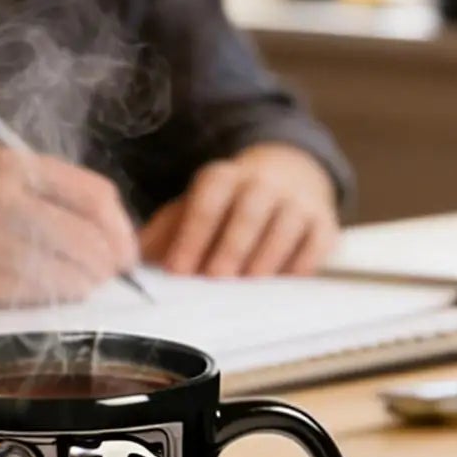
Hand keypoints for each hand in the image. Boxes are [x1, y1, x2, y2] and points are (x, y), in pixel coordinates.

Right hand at [0, 148, 139, 306]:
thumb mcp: (1, 182)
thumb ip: (55, 198)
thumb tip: (117, 238)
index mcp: (13, 164)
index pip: (95, 195)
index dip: (120, 229)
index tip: (127, 251)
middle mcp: (0, 194)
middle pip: (88, 235)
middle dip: (109, 262)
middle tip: (111, 275)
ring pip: (69, 267)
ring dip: (87, 283)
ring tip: (83, 284)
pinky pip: (40, 292)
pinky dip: (60, 296)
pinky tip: (56, 293)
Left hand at [139, 144, 338, 276]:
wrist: (291, 174)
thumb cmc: (232, 202)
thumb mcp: (198, 204)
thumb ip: (168, 230)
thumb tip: (133, 257)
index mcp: (224, 177)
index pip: (207, 201)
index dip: (191, 235)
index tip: (178, 269)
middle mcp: (262, 183)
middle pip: (248, 211)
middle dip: (231, 245)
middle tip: (216, 277)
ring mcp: (297, 201)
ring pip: (284, 225)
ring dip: (266, 255)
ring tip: (249, 282)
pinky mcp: (323, 221)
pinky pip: (316, 241)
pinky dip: (302, 261)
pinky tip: (286, 279)